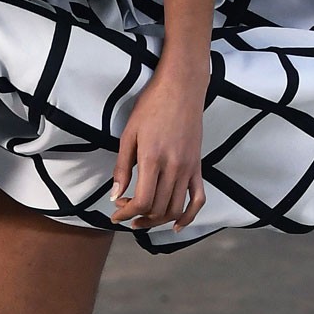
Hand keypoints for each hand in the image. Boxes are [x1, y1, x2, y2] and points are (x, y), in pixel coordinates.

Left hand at [110, 63, 207, 231]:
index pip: (143, 201)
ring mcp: (189, 168)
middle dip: (138, 217)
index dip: (127, 213)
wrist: (181, 88)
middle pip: (158, 208)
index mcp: (153, 158)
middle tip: (125, 211)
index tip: (116, 214)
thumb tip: (115, 195)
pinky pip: (198, 199)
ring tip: (143, 218)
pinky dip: (188, 216)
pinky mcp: (198, 166)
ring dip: (158, 220)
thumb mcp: (129, 134)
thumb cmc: (151, 106)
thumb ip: (122, 167)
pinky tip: (175, 225)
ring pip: (176, 208)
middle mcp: (174, 167)